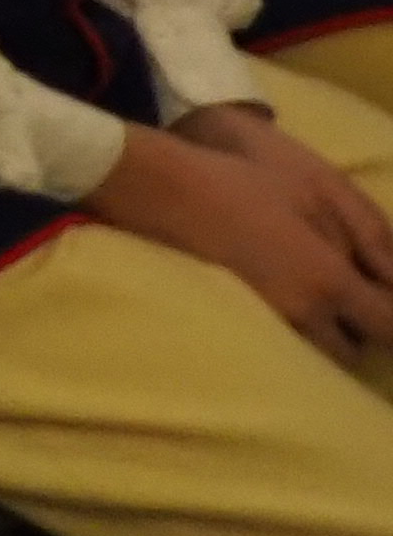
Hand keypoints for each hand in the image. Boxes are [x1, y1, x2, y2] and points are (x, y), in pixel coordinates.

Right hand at [89, 115, 392, 360]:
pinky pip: (286, 342)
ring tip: (319, 303)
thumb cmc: (243, 183)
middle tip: (357, 302)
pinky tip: (285, 300)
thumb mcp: (316, 193)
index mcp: (329, 282)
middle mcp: (304, 314)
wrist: (164, 191)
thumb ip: (366, 238)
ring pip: (318, 352)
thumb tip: (390, 277)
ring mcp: (268, 322)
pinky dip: (298, 330)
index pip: (390, 327)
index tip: (388, 301)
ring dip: (329, 335)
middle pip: (354, 352)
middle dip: (362, 333)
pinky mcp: (239, 321)